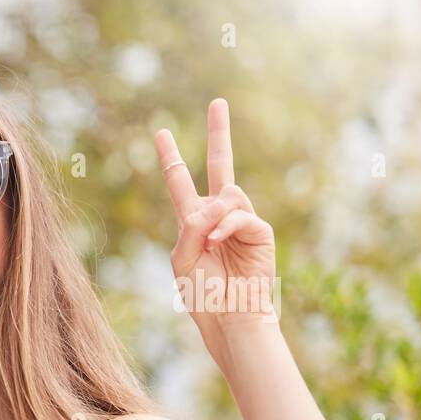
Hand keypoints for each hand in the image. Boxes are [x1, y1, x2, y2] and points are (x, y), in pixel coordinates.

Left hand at [155, 99, 277, 369]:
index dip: (171, 158)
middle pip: (220, 166)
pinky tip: (218, 242)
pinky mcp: (260, 232)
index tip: (159, 133)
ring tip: (210, 242)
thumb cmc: (202, 293)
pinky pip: (242, 215)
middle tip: (217, 102)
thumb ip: (191, 226)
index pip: (181, 182)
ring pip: (229, 195)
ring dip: (215, 216)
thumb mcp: (182, 259)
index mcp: (193, 222)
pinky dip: (227, 227)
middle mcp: (218, 216)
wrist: (229, 317)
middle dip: (219, 134)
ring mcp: (241, 222)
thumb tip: (221, 201)